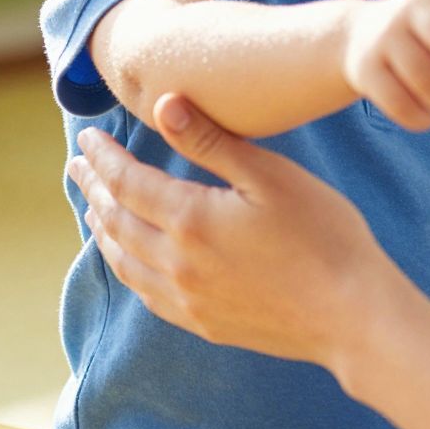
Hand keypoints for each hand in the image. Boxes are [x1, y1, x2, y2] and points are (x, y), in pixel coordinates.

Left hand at [67, 93, 405, 365]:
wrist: (351, 314)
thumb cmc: (323, 235)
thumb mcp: (271, 176)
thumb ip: (212, 143)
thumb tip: (164, 105)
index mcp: (190, 219)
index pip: (127, 182)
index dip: (104, 157)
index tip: (89, 137)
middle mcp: (177, 263)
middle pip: (116, 221)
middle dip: (93, 189)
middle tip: (78, 167)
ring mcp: (188, 299)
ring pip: (125, 261)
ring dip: (103, 230)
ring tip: (93, 209)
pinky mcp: (204, 322)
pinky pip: (146, 293)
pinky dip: (127, 268)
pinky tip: (131, 261)